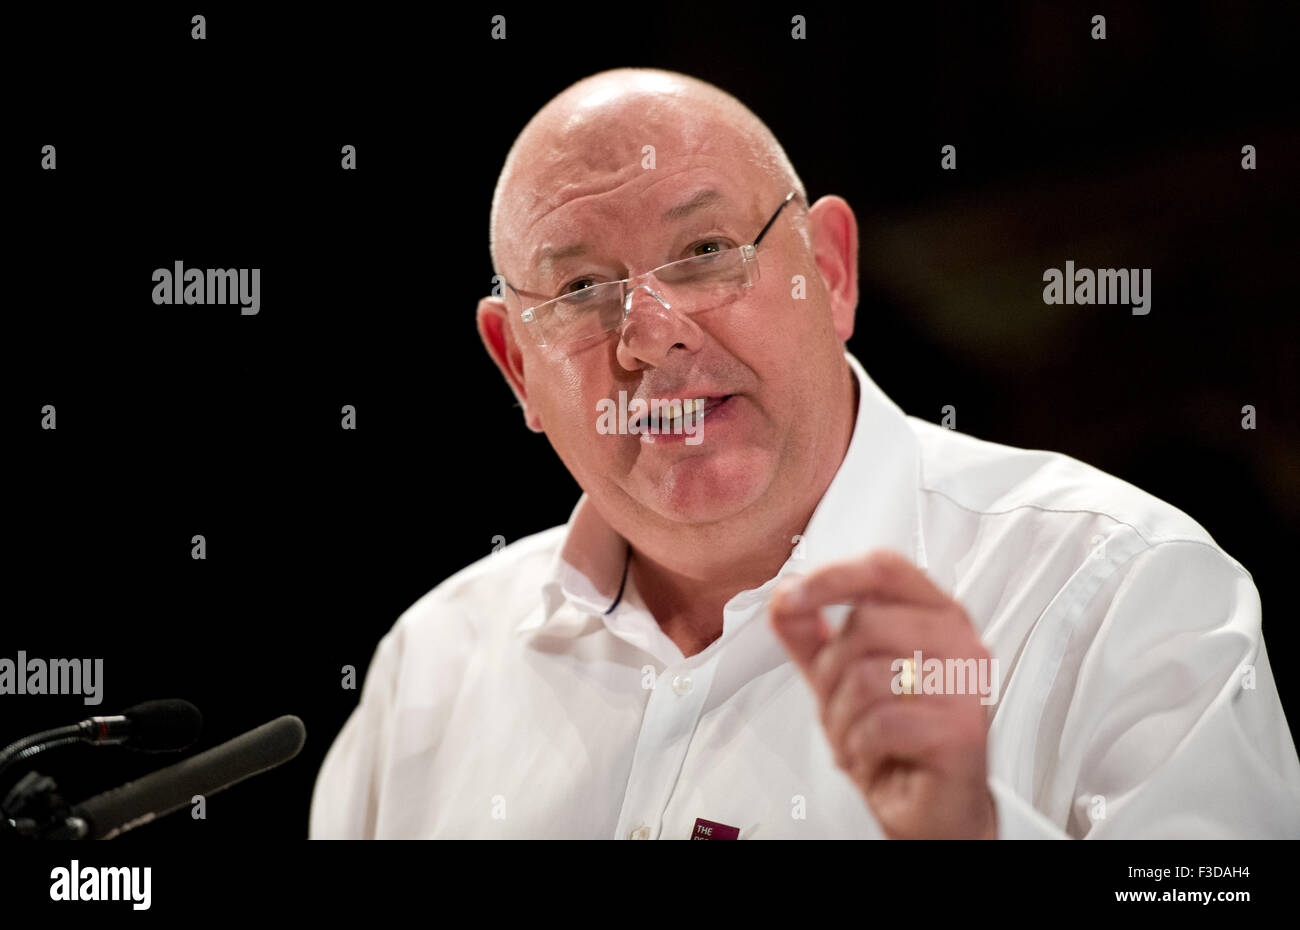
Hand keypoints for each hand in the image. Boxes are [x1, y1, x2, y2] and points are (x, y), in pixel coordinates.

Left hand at [769, 549, 997, 838]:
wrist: (931, 808)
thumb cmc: (895, 739)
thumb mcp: (838, 675)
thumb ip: (810, 632)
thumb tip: (783, 594)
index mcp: (936, 614)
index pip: (885, 568)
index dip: (832, 577)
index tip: (791, 598)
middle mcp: (960, 642)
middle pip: (865, 625)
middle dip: (830, 673)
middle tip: (841, 705)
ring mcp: (966, 685)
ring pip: (867, 676)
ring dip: (842, 717)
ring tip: (857, 735)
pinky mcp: (961, 731)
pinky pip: (881, 723)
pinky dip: (860, 746)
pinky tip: (874, 755)